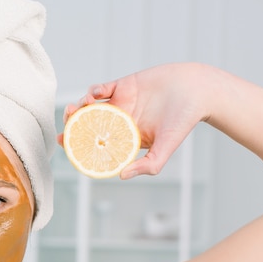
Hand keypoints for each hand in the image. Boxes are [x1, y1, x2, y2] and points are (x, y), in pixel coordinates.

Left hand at [59, 63, 212, 178]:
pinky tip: (95, 95)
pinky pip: (102, 88)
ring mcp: (120, 102)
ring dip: (79, 107)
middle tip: (65, 127)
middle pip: (87, 124)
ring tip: (77, 109)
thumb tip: (121, 176)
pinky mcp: (123, 85)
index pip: (97, 143)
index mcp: (125, 137)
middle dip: (72, 125)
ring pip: (90, 106)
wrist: (197, 90)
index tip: (65, 145)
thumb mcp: (165, 148)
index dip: (78, 144)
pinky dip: (94, 90)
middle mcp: (119, 121)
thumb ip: (147, 165)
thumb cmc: (183, 121)